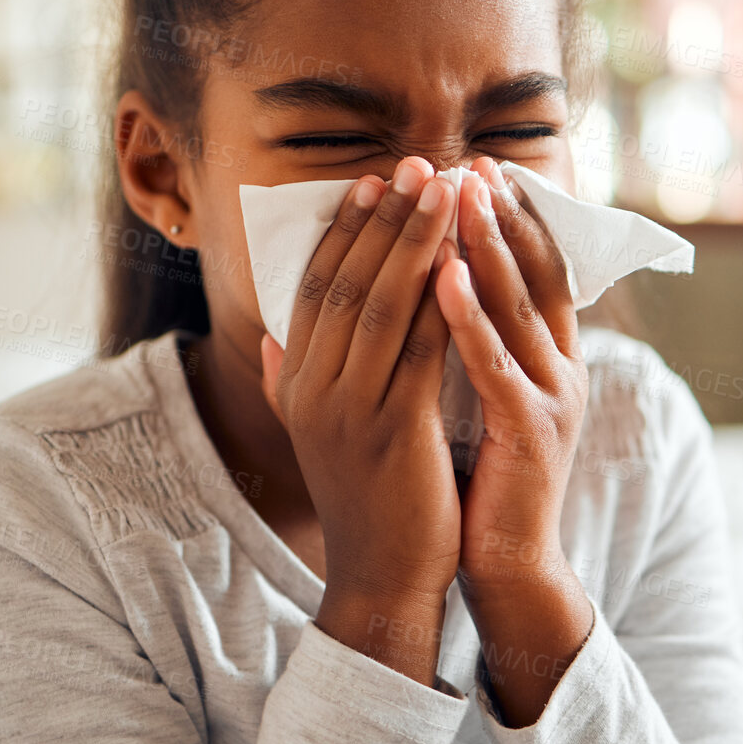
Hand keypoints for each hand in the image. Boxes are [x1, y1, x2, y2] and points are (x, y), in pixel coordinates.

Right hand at [260, 155, 461, 682]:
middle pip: (346, 283)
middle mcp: (314, 389)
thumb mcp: (317, 435)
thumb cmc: (364, 501)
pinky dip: (445, 299)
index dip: (343, 230)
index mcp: (296, 384)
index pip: (314, 288)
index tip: (371, 182)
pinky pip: (423, 350)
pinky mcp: (396, 431)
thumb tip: (273, 339)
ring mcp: (352, 411)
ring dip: (415, 241)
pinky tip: (469, 260)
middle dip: (383, 219)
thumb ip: (292, 385)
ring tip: (444, 189)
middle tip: (414, 164)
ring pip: (383, 306)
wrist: (382, 579)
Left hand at [436, 157, 593, 723]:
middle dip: (500, 215)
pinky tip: (445, 277)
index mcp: (548, 360)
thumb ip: (464, 346)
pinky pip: (496, 364)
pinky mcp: (531, 433)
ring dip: (488, 246)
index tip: (474, 169)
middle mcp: (562, 369)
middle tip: (470, 162)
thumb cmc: (482, 480)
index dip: (508, 219)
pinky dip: (471, 317)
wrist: (507, 565)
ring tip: (458, 195)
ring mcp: (552, 399)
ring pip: (520, 307)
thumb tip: (431, 286)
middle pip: (535, 273)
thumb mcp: (475, 399)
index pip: (534, 270)